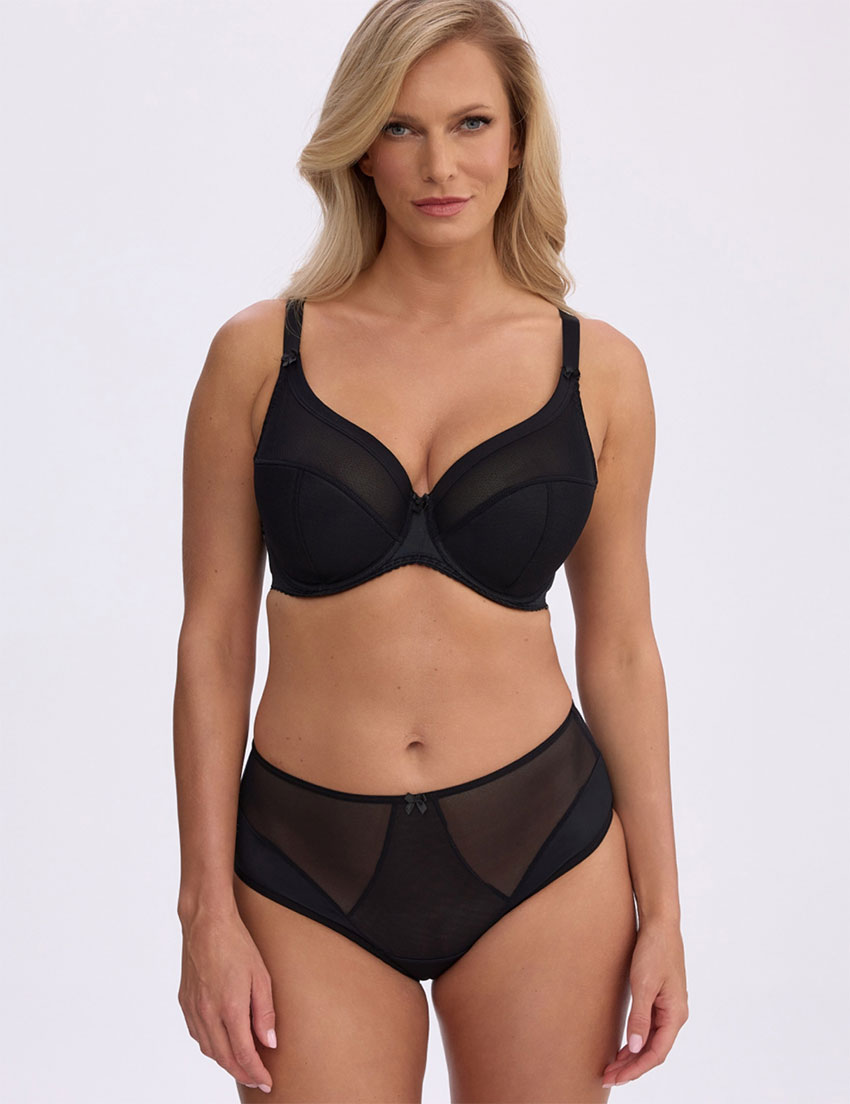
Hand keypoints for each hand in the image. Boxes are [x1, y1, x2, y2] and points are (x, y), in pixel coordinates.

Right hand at [178, 902, 276, 1092]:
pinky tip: (221, 1043)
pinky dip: (210, 1046)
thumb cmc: (236, 943)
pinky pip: (197, 1034)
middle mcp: (208, 1013)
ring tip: (242, 1066)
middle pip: (224, 1058)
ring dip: (225, 1062)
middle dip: (242, 1073)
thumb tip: (270, 1042)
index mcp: (229, 1008)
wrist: (206, 923)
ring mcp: (193, 1008)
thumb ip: (264, 1012)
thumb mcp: (261, 976)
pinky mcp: (185, 1001)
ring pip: (208, 1049)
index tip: (266, 1082)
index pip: (243, 1054)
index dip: (256, 1072)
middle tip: (256, 1080)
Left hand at [602, 916, 687, 1087]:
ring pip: (652, 1041)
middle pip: (653, 1050)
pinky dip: (636, 1040)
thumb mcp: (644, 984)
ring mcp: (669, 1007)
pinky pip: (650, 1028)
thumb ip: (640, 1017)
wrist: (660, 924)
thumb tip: (635, 1048)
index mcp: (675, 1014)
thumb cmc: (654, 951)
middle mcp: (675, 1014)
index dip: (635, 1069)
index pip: (656, 1053)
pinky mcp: (661, 998)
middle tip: (608, 1076)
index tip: (615, 1077)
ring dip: (633, 1055)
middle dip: (631, 1066)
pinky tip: (624, 1045)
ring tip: (612, 1065)